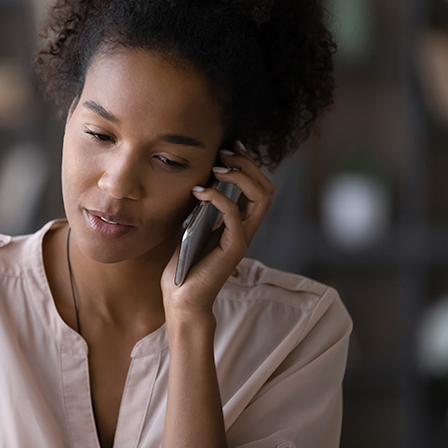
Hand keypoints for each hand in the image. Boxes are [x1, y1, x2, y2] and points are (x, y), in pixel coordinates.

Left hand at [160, 140, 274, 320]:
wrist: (181, 299)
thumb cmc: (183, 267)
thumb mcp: (191, 228)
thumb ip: (200, 208)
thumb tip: (199, 180)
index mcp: (239, 224)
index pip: (258, 188)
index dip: (248, 165)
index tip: (230, 148)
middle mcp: (246, 230)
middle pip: (266, 188)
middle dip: (248, 165)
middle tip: (225, 154)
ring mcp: (242, 239)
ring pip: (261, 197)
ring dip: (240, 176)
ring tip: (217, 169)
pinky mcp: (233, 248)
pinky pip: (234, 214)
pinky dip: (218, 197)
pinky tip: (199, 192)